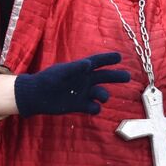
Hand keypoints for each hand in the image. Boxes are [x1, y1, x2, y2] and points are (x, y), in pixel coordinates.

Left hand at [13, 51, 130, 116]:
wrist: (36, 96)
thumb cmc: (47, 80)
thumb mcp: (60, 72)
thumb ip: (74, 68)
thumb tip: (88, 64)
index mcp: (80, 69)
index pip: (97, 61)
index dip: (108, 58)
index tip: (120, 56)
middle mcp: (84, 80)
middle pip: (104, 77)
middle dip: (116, 76)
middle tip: (128, 77)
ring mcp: (83, 92)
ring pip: (101, 93)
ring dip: (104, 95)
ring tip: (103, 97)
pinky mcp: (80, 105)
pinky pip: (93, 107)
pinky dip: (95, 108)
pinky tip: (93, 108)